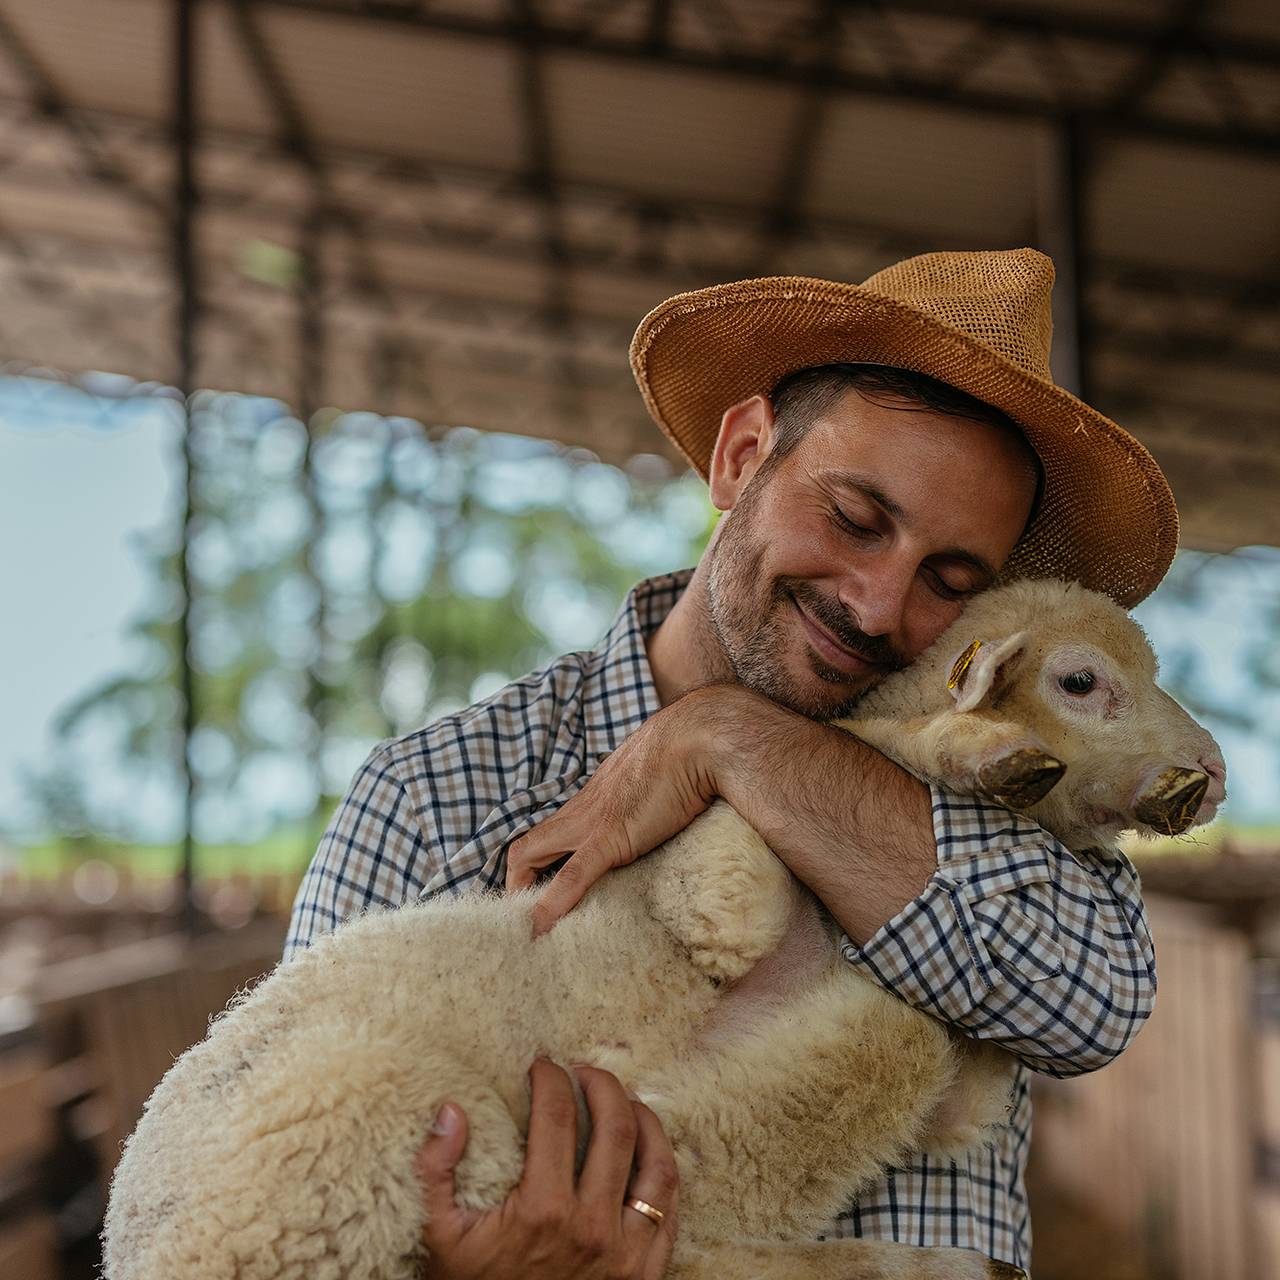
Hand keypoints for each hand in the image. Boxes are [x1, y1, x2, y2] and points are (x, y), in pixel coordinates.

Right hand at [414, 1060, 678, 1279]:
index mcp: (542, 1209)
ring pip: (656, 1164)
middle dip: (603, 1084)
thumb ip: (436, 1172)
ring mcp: (626, 1251)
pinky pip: (670, 1208)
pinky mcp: (647, 1273)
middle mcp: (592, 1226)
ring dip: (645, 1119)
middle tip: (585, 1071)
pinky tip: (649, 1150)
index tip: (542, 1065)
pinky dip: (664, 1168)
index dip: (550, 1078)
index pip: (556, 1116)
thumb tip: (452, 1110)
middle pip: (616, 1127)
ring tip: (625, 1100)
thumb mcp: (440, 1239)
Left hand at [505, 687, 732, 934]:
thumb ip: (645, 799)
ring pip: (531, 856)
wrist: (697, 739)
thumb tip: (661, 813)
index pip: (549, 832)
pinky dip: (551, 905)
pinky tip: (540, 929)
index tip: (541, 891)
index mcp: (593, 799)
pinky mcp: (610, 837)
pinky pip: (571, 876)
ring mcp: (591, 823)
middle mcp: (582, 810)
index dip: (538, 863)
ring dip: (522, 894)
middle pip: (526, 845)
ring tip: (525, 931)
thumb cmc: (684, 754)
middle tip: (523, 916)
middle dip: (516, 883)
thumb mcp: (654, 782)